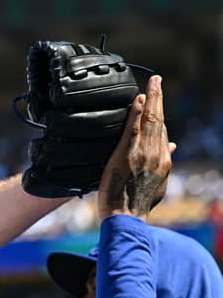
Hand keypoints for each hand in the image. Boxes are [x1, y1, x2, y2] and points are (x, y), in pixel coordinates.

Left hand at [97, 75, 174, 220]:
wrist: (125, 217)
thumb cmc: (135, 203)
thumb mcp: (156, 184)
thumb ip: (163, 164)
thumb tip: (172, 146)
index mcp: (163, 161)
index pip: (163, 131)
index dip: (160, 113)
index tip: (157, 99)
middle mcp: (157, 155)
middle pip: (160, 120)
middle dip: (159, 98)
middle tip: (156, 80)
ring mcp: (143, 154)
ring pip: (150, 121)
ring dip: (151, 99)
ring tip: (152, 82)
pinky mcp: (127, 155)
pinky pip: (133, 129)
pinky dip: (136, 113)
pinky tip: (138, 99)